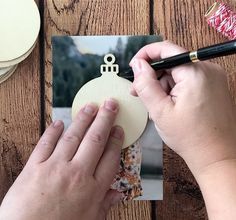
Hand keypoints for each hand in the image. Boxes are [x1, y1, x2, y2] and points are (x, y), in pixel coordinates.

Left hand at [0, 99, 123, 219]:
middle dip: (105, 119)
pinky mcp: (34, 167)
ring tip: (90, 107)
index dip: (116, 140)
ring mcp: (55, 168)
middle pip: (95, 140)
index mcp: (92, 189)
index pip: (110, 157)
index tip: (119, 129)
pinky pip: (46, 144)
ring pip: (73, 136)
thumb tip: (118, 195)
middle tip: (110, 105)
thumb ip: (105, 205)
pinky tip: (59, 122)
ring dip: (83, 119)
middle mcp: (77, 174)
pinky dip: (53, 131)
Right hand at [130, 41, 235, 175]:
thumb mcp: (160, 111)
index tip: (133, 67)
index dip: (146, 55)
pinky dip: (174, 90)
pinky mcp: (213, 87)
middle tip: (138, 93)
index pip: (166, 48)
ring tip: (155, 106)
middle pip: (171, 62)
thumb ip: (146, 85)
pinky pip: (187, 81)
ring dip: (162, 86)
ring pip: (178, 73)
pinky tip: (168, 106)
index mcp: (195, 73)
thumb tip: (137, 65)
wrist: (217, 157)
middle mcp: (208, 70)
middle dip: (152, 76)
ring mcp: (212, 78)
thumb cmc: (190, 137)